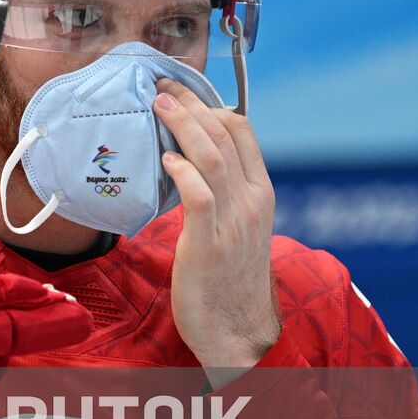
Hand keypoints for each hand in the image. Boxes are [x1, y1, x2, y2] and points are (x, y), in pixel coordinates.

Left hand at [154, 78, 280, 375]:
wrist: (236, 331)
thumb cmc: (227, 278)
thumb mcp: (234, 226)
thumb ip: (221, 192)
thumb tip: (189, 159)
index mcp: (260, 193)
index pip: (243, 132)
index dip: (210, 104)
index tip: (181, 90)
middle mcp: (252, 202)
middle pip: (225, 135)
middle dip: (191, 105)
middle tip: (161, 87)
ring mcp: (233, 223)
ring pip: (212, 158)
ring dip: (183, 126)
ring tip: (157, 106)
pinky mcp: (208, 244)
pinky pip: (199, 197)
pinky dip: (183, 172)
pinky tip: (164, 159)